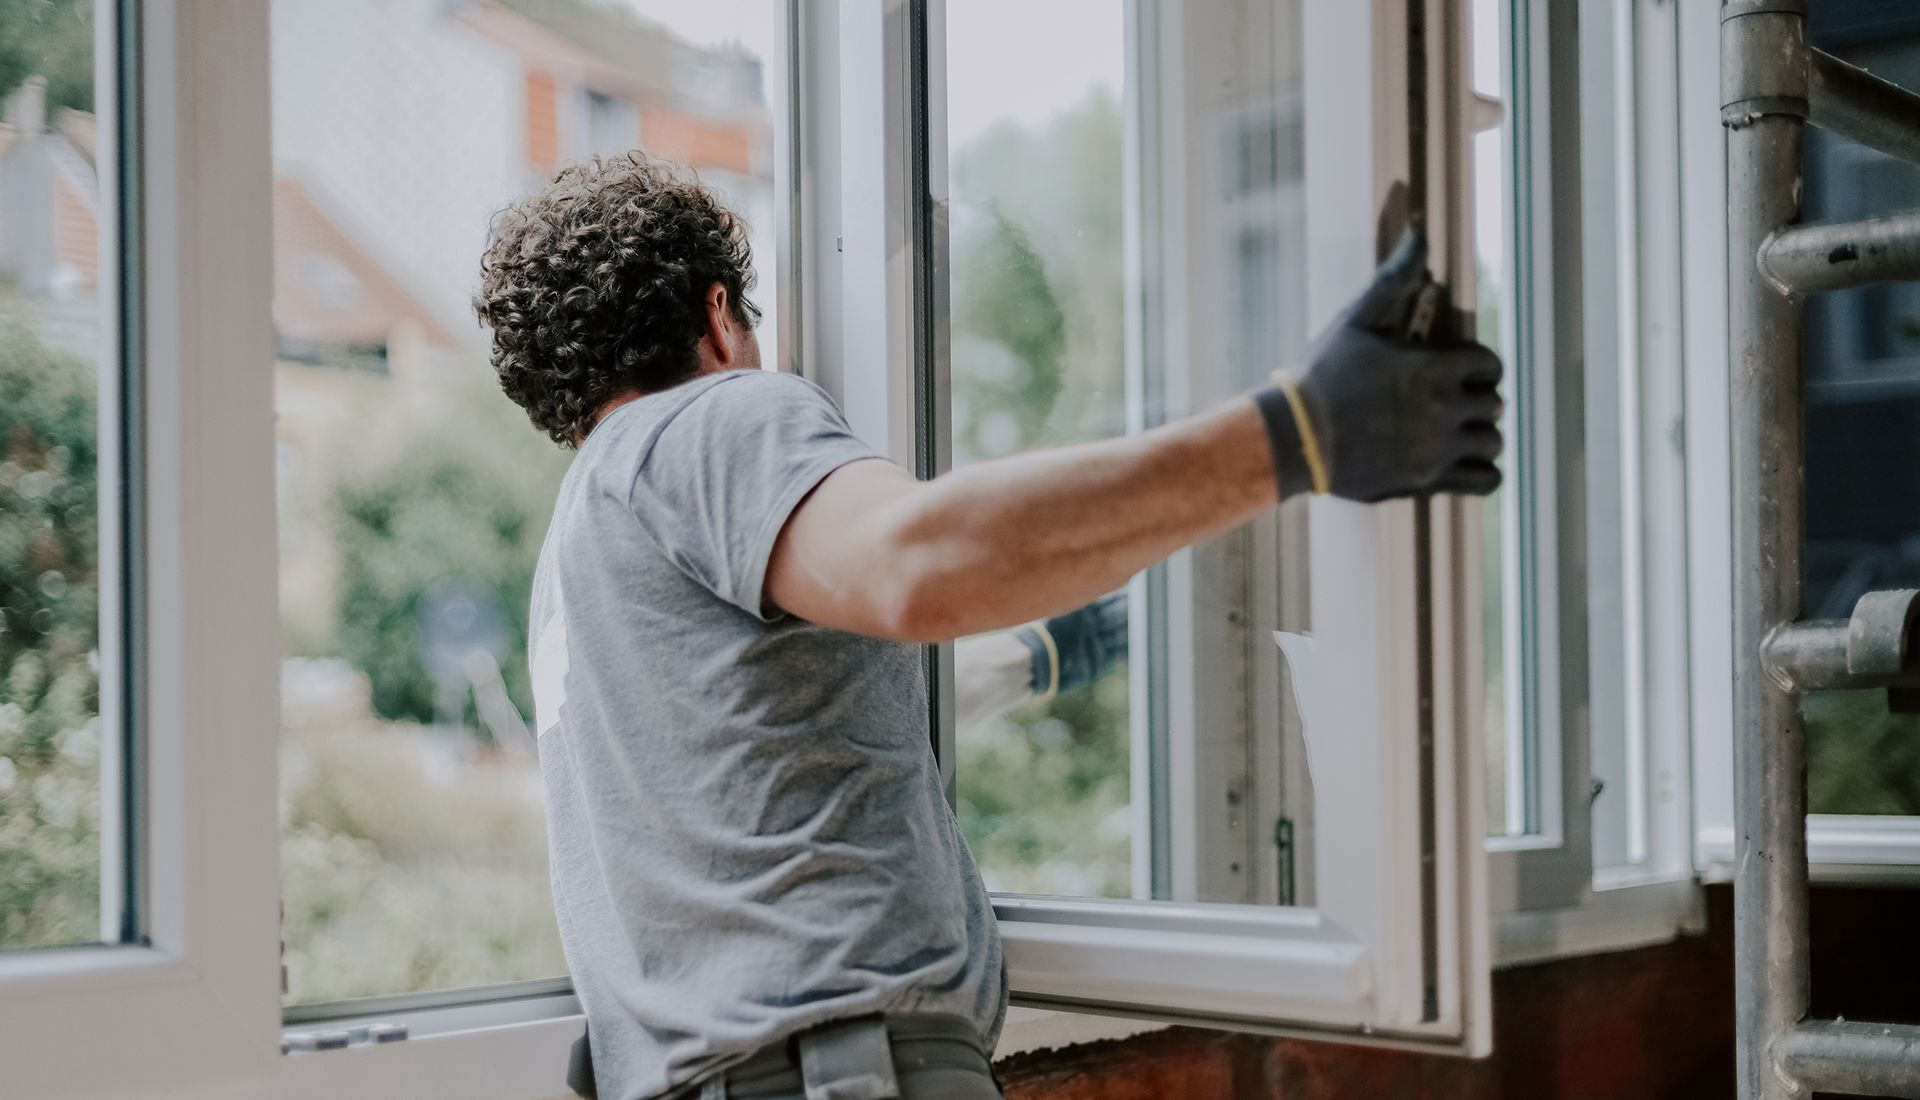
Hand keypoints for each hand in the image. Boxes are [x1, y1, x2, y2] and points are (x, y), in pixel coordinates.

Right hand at [1256, 229, 1503, 500]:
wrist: (1293, 437)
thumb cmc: (1321, 376)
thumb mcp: (1354, 320)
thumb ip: (1393, 277)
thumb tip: (1420, 231)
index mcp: (1433, 369)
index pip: (1490, 364)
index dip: (1481, 364)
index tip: (1463, 369)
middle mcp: (1443, 411)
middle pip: (1495, 404)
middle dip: (1480, 399)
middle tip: (1456, 400)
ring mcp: (1437, 451)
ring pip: (1494, 443)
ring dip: (1482, 435)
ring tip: (1460, 432)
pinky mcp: (1426, 482)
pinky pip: (1485, 481)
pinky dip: (1484, 472)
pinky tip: (1464, 463)